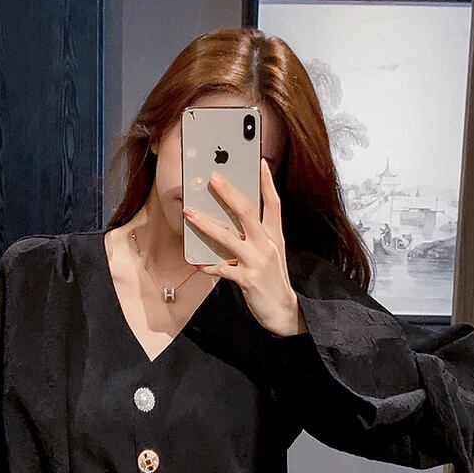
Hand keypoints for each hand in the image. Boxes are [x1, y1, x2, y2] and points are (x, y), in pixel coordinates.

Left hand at [183, 159, 306, 336]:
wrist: (284, 310)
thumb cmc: (272, 279)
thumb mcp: (271, 253)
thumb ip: (256, 236)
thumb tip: (230, 221)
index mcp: (274, 236)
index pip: (273, 203)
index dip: (267, 182)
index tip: (258, 162)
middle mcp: (267, 245)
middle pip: (247, 212)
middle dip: (228, 193)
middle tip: (212, 178)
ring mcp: (257, 261)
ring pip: (228, 237)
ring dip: (206, 224)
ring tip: (189, 213)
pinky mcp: (248, 279)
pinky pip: (222, 269)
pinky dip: (209, 265)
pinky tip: (198, 263)